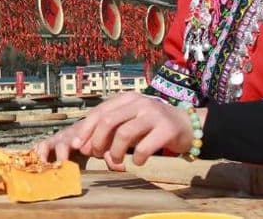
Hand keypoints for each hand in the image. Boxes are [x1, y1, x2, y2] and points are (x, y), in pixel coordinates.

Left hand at [35, 93, 195, 169]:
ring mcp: (154, 114)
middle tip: (97, 155)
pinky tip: (137, 161)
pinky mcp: (167, 129)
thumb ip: (108, 133)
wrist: (185, 125)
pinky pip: (145, 146)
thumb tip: (82, 148)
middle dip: (97, 141)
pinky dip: (137, 157)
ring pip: (124, 133)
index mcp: (126, 99)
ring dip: (115, 152)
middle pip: (108, 121)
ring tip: (116, 161)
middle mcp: (139, 102)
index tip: (77, 145)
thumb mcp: (128, 124)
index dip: (85, 129)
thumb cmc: (150, 127)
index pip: (99, 111)